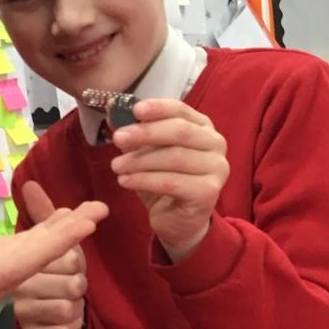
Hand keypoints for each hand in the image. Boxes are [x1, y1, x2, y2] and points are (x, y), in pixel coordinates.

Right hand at [0, 198, 107, 328]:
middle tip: (103, 207)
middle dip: (77, 228)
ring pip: (46, 244)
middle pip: (52, 247)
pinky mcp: (2, 260)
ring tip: (89, 210)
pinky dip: (49, 229)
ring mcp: (10, 265)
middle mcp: (14, 270)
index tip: (91, 222)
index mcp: (5, 274)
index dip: (67, 237)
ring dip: (67, 227)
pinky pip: (33, 243)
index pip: (42, 254)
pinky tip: (60, 221)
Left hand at [110, 99, 228, 261]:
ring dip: (139, 161)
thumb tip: (112, 112)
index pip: (181, 110)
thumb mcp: (148, 153)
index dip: (157, 108)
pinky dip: (144, 180)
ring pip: (174, 157)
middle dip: (145, 133)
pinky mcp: (208, 192)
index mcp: (203, 128)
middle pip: (180, 131)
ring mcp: (216, 168)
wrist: (179, 221)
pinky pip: (171, 182)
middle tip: (118, 138)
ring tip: (116, 166)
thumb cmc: (165, 181)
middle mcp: (216, 144)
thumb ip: (136, 133)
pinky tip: (125, 181)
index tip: (134, 110)